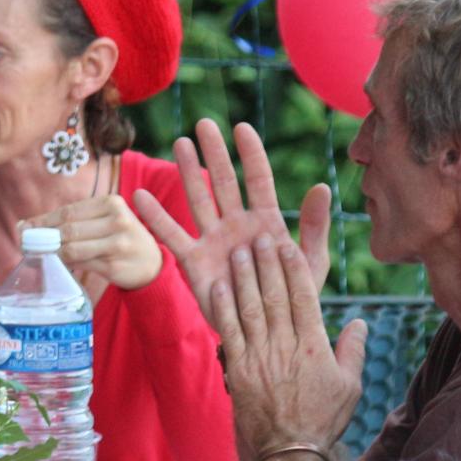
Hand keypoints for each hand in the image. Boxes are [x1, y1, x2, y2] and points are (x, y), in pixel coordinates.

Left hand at [22, 194, 162, 290]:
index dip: (43, 220)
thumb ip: (75, 219)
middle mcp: (117, 221)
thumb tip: (28, 225)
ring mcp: (117, 244)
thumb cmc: (120, 237)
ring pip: (72, 248)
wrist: (151, 263)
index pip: (69, 211)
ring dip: (52, 252)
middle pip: (69, 229)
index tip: (23, 227)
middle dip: (44, 237)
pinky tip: (58, 264)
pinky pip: (81, 264)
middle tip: (26, 243)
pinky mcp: (114, 265)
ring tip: (39, 254)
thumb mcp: (106, 219)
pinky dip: (66, 264)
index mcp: (112, 203)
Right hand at [132, 119, 331, 322]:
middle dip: (214, 153)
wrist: (267, 335)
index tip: (242, 127)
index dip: (251, 154)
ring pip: (198, 199)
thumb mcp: (310, 264)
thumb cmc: (293, 300)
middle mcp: (236, 225)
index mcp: (266, 222)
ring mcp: (213, 241)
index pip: (259, 180)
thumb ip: (314, 226)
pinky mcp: (194, 262)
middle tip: (204, 124)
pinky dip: (156, 217)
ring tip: (180, 143)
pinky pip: (172, 236)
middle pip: (223, 182)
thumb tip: (321, 186)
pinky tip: (139, 196)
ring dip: (188, 172)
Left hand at [211, 232, 365, 460]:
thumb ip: (353, 352)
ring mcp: (260, 357)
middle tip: (259, 237)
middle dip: (266, 263)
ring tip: (238, 252)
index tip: (287, 245)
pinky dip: (223, 307)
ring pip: (251, 308)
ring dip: (243, 278)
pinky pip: (230, 332)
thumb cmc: (322, 420)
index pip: (304, 297)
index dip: (294, 268)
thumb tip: (361, 323)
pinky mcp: (238, 370)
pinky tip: (218, 286)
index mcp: (314, 347)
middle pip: (275, 296)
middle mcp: (286, 347)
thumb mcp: (349, 387)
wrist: (289, 453)